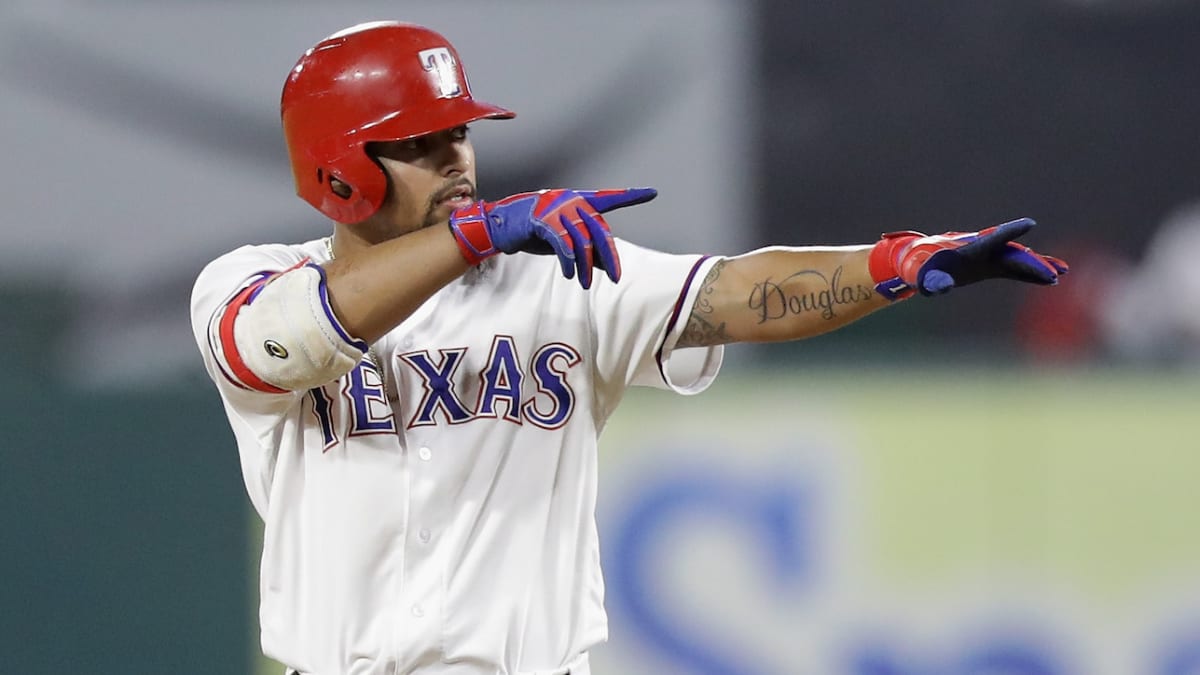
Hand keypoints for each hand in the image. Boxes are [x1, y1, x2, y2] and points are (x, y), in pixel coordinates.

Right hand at [448, 188, 657, 287]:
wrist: (498, 228)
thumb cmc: (532, 233)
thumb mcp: (563, 242)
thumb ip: (585, 249)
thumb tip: (607, 266)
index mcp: (577, 201)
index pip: (608, 198)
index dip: (629, 196)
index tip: (651, 193)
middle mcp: (569, 200)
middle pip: (599, 229)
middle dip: (609, 256)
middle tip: (616, 277)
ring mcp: (555, 208)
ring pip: (582, 240)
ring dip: (585, 266)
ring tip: (583, 283)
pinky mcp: (541, 220)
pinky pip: (563, 243)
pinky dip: (568, 261)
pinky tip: (569, 274)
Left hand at [868, 217, 1068, 299]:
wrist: (924, 264)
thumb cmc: (923, 269)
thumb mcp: (925, 278)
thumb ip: (934, 282)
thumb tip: (940, 287)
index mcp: (970, 249)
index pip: (993, 239)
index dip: (1010, 232)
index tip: (1028, 224)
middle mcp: (984, 250)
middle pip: (1012, 254)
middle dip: (1033, 263)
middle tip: (1053, 274)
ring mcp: (991, 258)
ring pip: (1019, 260)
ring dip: (1038, 266)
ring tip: (1061, 273)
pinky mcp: (993, 266)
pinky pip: (1016, 270)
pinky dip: (1031, 274)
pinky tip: (1051, 280)